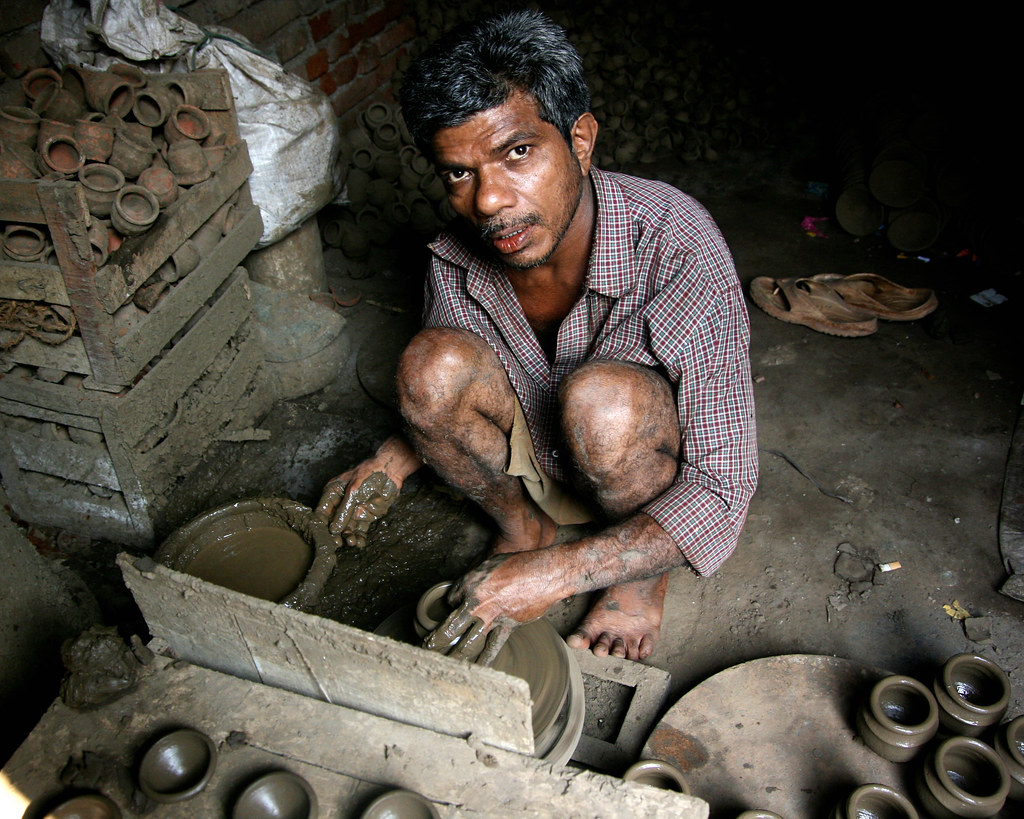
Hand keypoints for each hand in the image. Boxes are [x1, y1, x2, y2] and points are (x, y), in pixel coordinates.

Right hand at [316, 465, 398, 548]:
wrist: (390, 471)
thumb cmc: (369, 473)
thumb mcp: (353, 491)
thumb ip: (344, 511)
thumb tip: (334, 530)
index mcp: (332, 493)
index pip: (322, 511)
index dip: (321, 524)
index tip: (324, 535)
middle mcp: (341, 503)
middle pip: (333, 523)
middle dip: (335, 534)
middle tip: (337, 543)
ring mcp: (353, 510)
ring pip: (347, 528)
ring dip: (348, 537)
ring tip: (351, 542)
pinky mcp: (365, 516)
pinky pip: (360, 530)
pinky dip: (360, 537)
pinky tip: (360, 543)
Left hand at [424, 550, 566, 665]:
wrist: (543, 573)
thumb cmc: (518, 564)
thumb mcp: (490, 564)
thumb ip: (477, 578)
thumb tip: (472, 589)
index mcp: (469, 584)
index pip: (450, 600)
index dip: (449, 606)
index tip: (450, 611)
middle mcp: (476, 603)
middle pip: (450, 626)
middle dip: (436, 640)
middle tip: (426, 649)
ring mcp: (491, 617)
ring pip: (467, 641)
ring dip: (455, 655)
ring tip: (444, 666)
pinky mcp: (507, 626)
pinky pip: (493, 647)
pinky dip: (485, 660)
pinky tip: (477, 670)